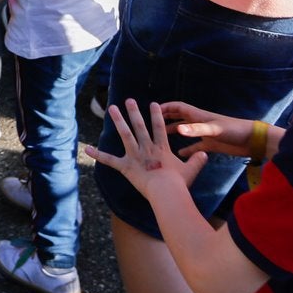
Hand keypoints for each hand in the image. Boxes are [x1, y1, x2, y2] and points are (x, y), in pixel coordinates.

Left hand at [86, 99, 206, 199]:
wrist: (167, 192)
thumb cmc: (179, 184)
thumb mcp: (191, 171)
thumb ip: (197, 161)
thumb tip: (205, 155)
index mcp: (161, 149)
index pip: (160, 128)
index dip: (156, 115)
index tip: (153, 103)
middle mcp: (147, 148)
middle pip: (139, 126)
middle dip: (134, 112)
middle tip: (128, 100)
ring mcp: (135, 155)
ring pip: (125, 135)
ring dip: (118, 121)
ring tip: (112, 108)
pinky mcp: (126, 166)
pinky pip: (109, 160)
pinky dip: (98, 155)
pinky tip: (87, 149)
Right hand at [158, 102, 260, 160]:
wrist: (252, 141)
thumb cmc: (233, 131)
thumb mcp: (214, 130)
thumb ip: (196, 130)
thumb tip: (177, 129)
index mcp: (199, 116)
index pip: (178, 107)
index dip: (166, 107)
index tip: (153, 110)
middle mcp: (199, 123)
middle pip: (180, 117)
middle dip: (167, 118)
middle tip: (152, 122)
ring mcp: (205, 134)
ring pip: (186, 131)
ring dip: (174, 132)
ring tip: (161, 137)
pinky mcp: (211, 144)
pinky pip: (195, 146)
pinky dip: (187, 149)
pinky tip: (180, 155)